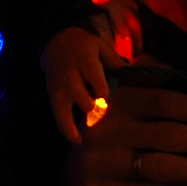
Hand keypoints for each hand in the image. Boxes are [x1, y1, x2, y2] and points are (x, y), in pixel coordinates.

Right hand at [42, 27, 116, 145]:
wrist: (57, 44)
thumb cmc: (87, 48)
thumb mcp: (101, 48)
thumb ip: (115, 62)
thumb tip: (133, 76)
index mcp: (84, 59)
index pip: (91, 73)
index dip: (100, 86)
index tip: (106, 97)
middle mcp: (69, 75)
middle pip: (77, 93)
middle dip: (88, 106)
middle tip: (99, 118)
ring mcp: (59, 87)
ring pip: (62, 108)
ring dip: (72, 124)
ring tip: (81, 141)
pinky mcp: (53, 97)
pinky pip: (58, 115)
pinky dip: (66, 129)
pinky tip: (77, 141)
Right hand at [61, 84, 186, 185]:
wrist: (70, 182)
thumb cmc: (107, 137)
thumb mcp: (119, 104)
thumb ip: (143, 82)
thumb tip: (177, 70)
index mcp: (114, 101)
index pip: (162, 101)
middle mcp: (105, 129)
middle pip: (168, 134)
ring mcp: (101, 162)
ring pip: (162, 165)